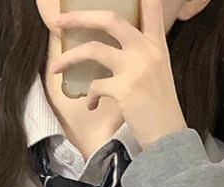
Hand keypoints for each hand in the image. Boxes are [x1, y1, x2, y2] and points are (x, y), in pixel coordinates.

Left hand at [48, 0, 187, 148]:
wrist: (168, 136)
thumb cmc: (160, 108)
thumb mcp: (158, 73)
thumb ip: (142, 55)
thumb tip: (114, 51)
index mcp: (157, 45)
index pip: (152, 8)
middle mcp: (146, 50)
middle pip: (110, 19)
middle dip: (79, 17)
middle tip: (58, 22)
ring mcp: (134, 68)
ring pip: (93, 49)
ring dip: (69, 58)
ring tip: (55, 66)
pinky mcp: (123, 88)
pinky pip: (96, 86)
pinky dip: (90, 96)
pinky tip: (92, 104)